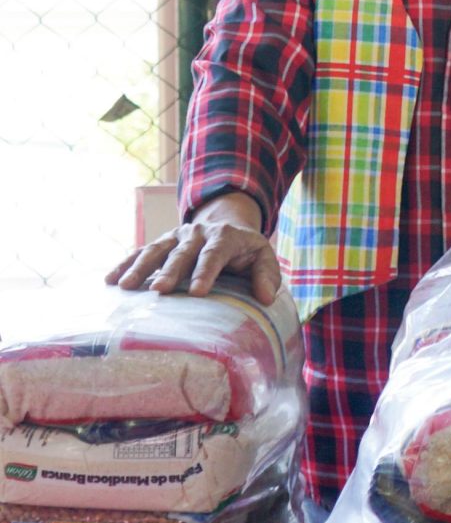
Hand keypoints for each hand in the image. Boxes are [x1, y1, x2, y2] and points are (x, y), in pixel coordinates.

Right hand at [105, 193, 282, 303]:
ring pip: (156, 250)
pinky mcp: (160, 243)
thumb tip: (267, 298)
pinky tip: (110, 279)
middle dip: (170, 271)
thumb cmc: (245, 251)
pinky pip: (140, 252)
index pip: (214, 255)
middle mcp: (197, 233)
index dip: (206, 272)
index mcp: (225, 237)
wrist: (226, 224)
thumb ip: (267, 275)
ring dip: (140, 267)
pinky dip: (124, 263)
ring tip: (125, 286)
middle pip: (182, 253)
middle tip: (159, 291)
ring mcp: (175, 236)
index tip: (198, 292)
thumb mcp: (263, 257)